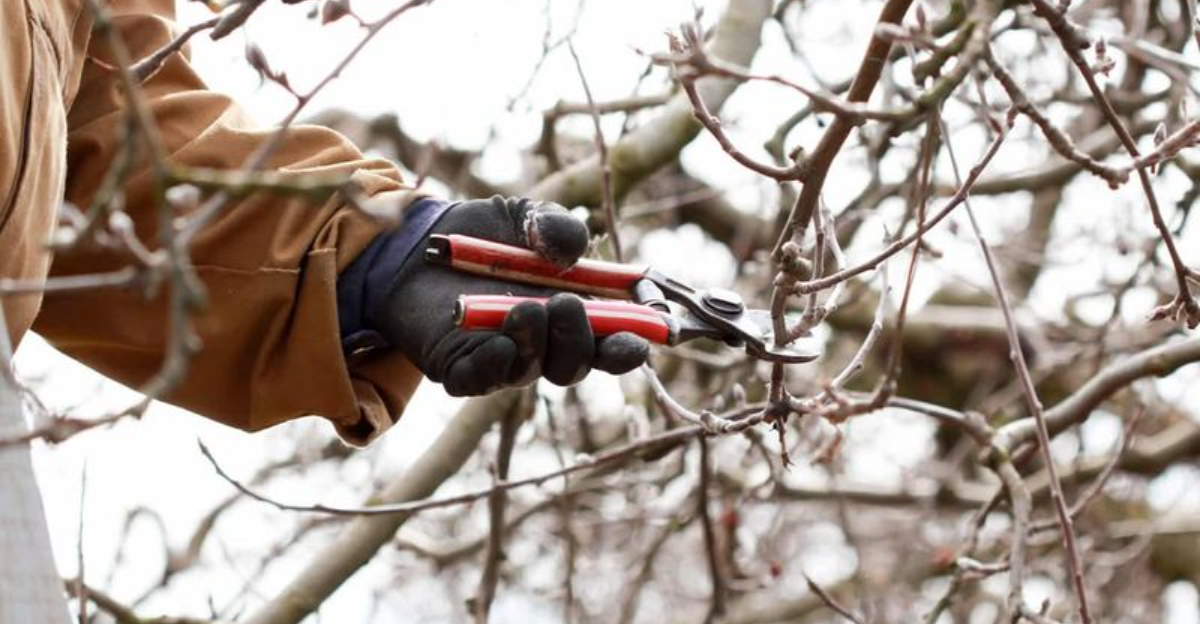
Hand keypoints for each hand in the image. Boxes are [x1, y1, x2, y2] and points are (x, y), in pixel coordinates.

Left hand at [376, 196, 648, 395]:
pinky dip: (498, 363)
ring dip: (539, 343)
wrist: (417, 243)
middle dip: (582, 341)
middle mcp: (546, 343)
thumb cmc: (483, 233)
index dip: (634, 341)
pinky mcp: (463, 369)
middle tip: (566, 304)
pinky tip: (500, 340)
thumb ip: (558, 226)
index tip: (647, 328)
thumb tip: (570, 253)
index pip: (614, 341)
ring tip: (526, 309)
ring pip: (536, 370)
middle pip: (578, 364)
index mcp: (575, 313)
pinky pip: (486, 379)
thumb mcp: (527, 215)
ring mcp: (506, 359)